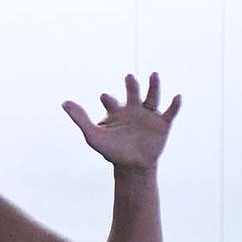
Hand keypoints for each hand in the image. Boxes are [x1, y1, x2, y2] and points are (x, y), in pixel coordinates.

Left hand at [62, 72, 180, 172]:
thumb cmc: (111, 150)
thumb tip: (64, 102)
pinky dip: (174, 105)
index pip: (111, 101)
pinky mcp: (162, 124)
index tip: (104, 97)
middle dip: (131, 86)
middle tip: (128, 77)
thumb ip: (80, 118)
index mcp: (117, 111)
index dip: (108, 99)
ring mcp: (149, 115)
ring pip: (152, 97)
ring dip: (154, 86)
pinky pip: (170, 112)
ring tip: (153, 75)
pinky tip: (177, 96)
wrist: (132, 166)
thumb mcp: (93, 135)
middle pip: (133, 93)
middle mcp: (133, 109)